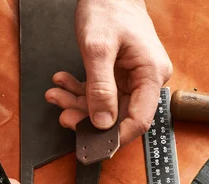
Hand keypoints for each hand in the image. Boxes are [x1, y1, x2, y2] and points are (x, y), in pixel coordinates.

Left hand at [45, 0, 171, 144]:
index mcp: (151, 74)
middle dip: (88, 117)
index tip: (94, 144)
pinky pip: (100, 92)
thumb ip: (100, 89)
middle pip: (119, 114)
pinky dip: (80, 90)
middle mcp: (146, 79)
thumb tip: (102, 122)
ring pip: (105, 105)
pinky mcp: (119, 74)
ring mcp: (133, 77)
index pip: (140, 119)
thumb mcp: (97, 49)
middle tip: (64, 115)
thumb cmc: (108, 7)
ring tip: (57, 95)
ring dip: (78, 103)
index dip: (117, 136)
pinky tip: (64, 84)